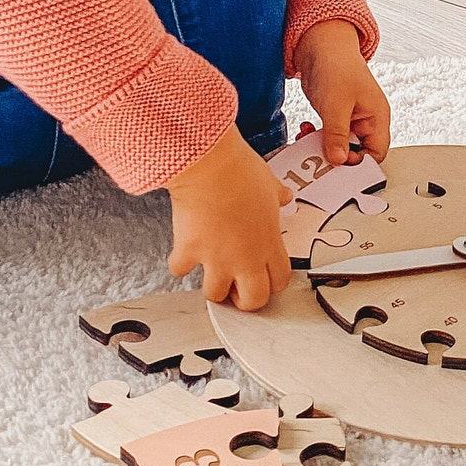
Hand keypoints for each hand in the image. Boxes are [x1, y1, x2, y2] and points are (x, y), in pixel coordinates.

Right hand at [165, 126, 291, 309]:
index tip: (264, 278)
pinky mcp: (189, 251)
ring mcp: (216, 258)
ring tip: (210, 271)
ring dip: (212, 286)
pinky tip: (183, 251)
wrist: (209, 164)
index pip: (279, 281)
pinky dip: (180, 263)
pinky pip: (180, 270)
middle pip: (253, 301)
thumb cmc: (240, 171)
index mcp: (268, 242)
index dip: (272, 283)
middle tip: (237, 288)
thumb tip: (285, 196)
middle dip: (245, 299)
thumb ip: (279, 196)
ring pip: (215, 295)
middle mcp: (245, 257)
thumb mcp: (270, 184)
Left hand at [294, 19, 391, 167]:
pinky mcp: (334, 117)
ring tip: (308, 141)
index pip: (376, 153)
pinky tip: (305, 130)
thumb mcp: (336, 105)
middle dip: (338, 157)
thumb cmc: (337, 66)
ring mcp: (350, 119)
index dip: (360, 163)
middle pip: (357, 153)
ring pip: (340, 146)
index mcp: (377, 118)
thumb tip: (338, 160)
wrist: (320, 45)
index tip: (339, 165)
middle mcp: (366, 121)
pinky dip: (316, 137)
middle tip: (319, 157)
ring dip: (323, 147)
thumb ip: (337, 135)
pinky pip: (328, 137)